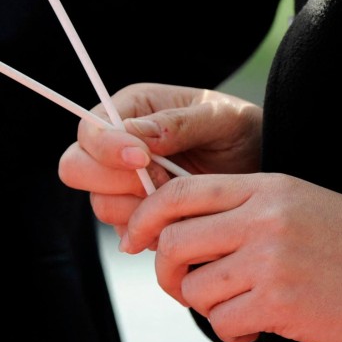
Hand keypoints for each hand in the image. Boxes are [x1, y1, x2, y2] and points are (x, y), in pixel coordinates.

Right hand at [58, 83, 261, 230]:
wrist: (264, 169)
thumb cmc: (244, 132)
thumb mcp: (222, 118)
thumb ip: (179, 123)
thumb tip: (134, 134)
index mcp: (131, 109)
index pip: (89, 130)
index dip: (108, 148)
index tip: (144, 159)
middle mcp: (117, 145)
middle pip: (76, 168)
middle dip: (116, 182)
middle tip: (160, 183)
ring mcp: (123, 183)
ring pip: (100, 205)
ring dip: (138, 210)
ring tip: (179, 202)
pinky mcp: (137, 214)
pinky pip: (125, 231)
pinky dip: (151, 231)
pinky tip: (182, 219)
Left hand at [124, 173, 341, 341]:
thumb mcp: (296, 205)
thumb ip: (240, 208)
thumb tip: (173, 231)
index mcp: (265, 186)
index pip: (179, 192)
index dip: (145, 217)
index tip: (134, 241)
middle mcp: (263, 217)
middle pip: (174, 241)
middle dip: (166, 272)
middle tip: (182, 287)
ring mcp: (271, 258)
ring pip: (195, 287)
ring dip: (204, 306)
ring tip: (235, 308)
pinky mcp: (281, 301)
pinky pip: (223, 322)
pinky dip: (231, 332)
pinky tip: (255, 328)